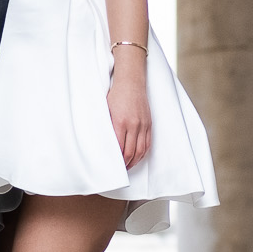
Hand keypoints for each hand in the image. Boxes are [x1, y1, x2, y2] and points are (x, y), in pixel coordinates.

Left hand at [107, 52, 151, 167]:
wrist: (131, 81)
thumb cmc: (116, 93)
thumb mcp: (106, 109)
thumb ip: (107, 126)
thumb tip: (104, 142)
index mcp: (120, 122)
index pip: (119, 148)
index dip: (116, 160)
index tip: (112, 166)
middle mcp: (134, 125)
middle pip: (130, 152)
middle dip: (125, 164)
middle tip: (119, 170)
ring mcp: (143, 125)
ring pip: (141, 150)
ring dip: (134, 161)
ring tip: (128, 166)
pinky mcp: (149, 123)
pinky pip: (148, 143)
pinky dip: (143, 153)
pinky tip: (137, 156)